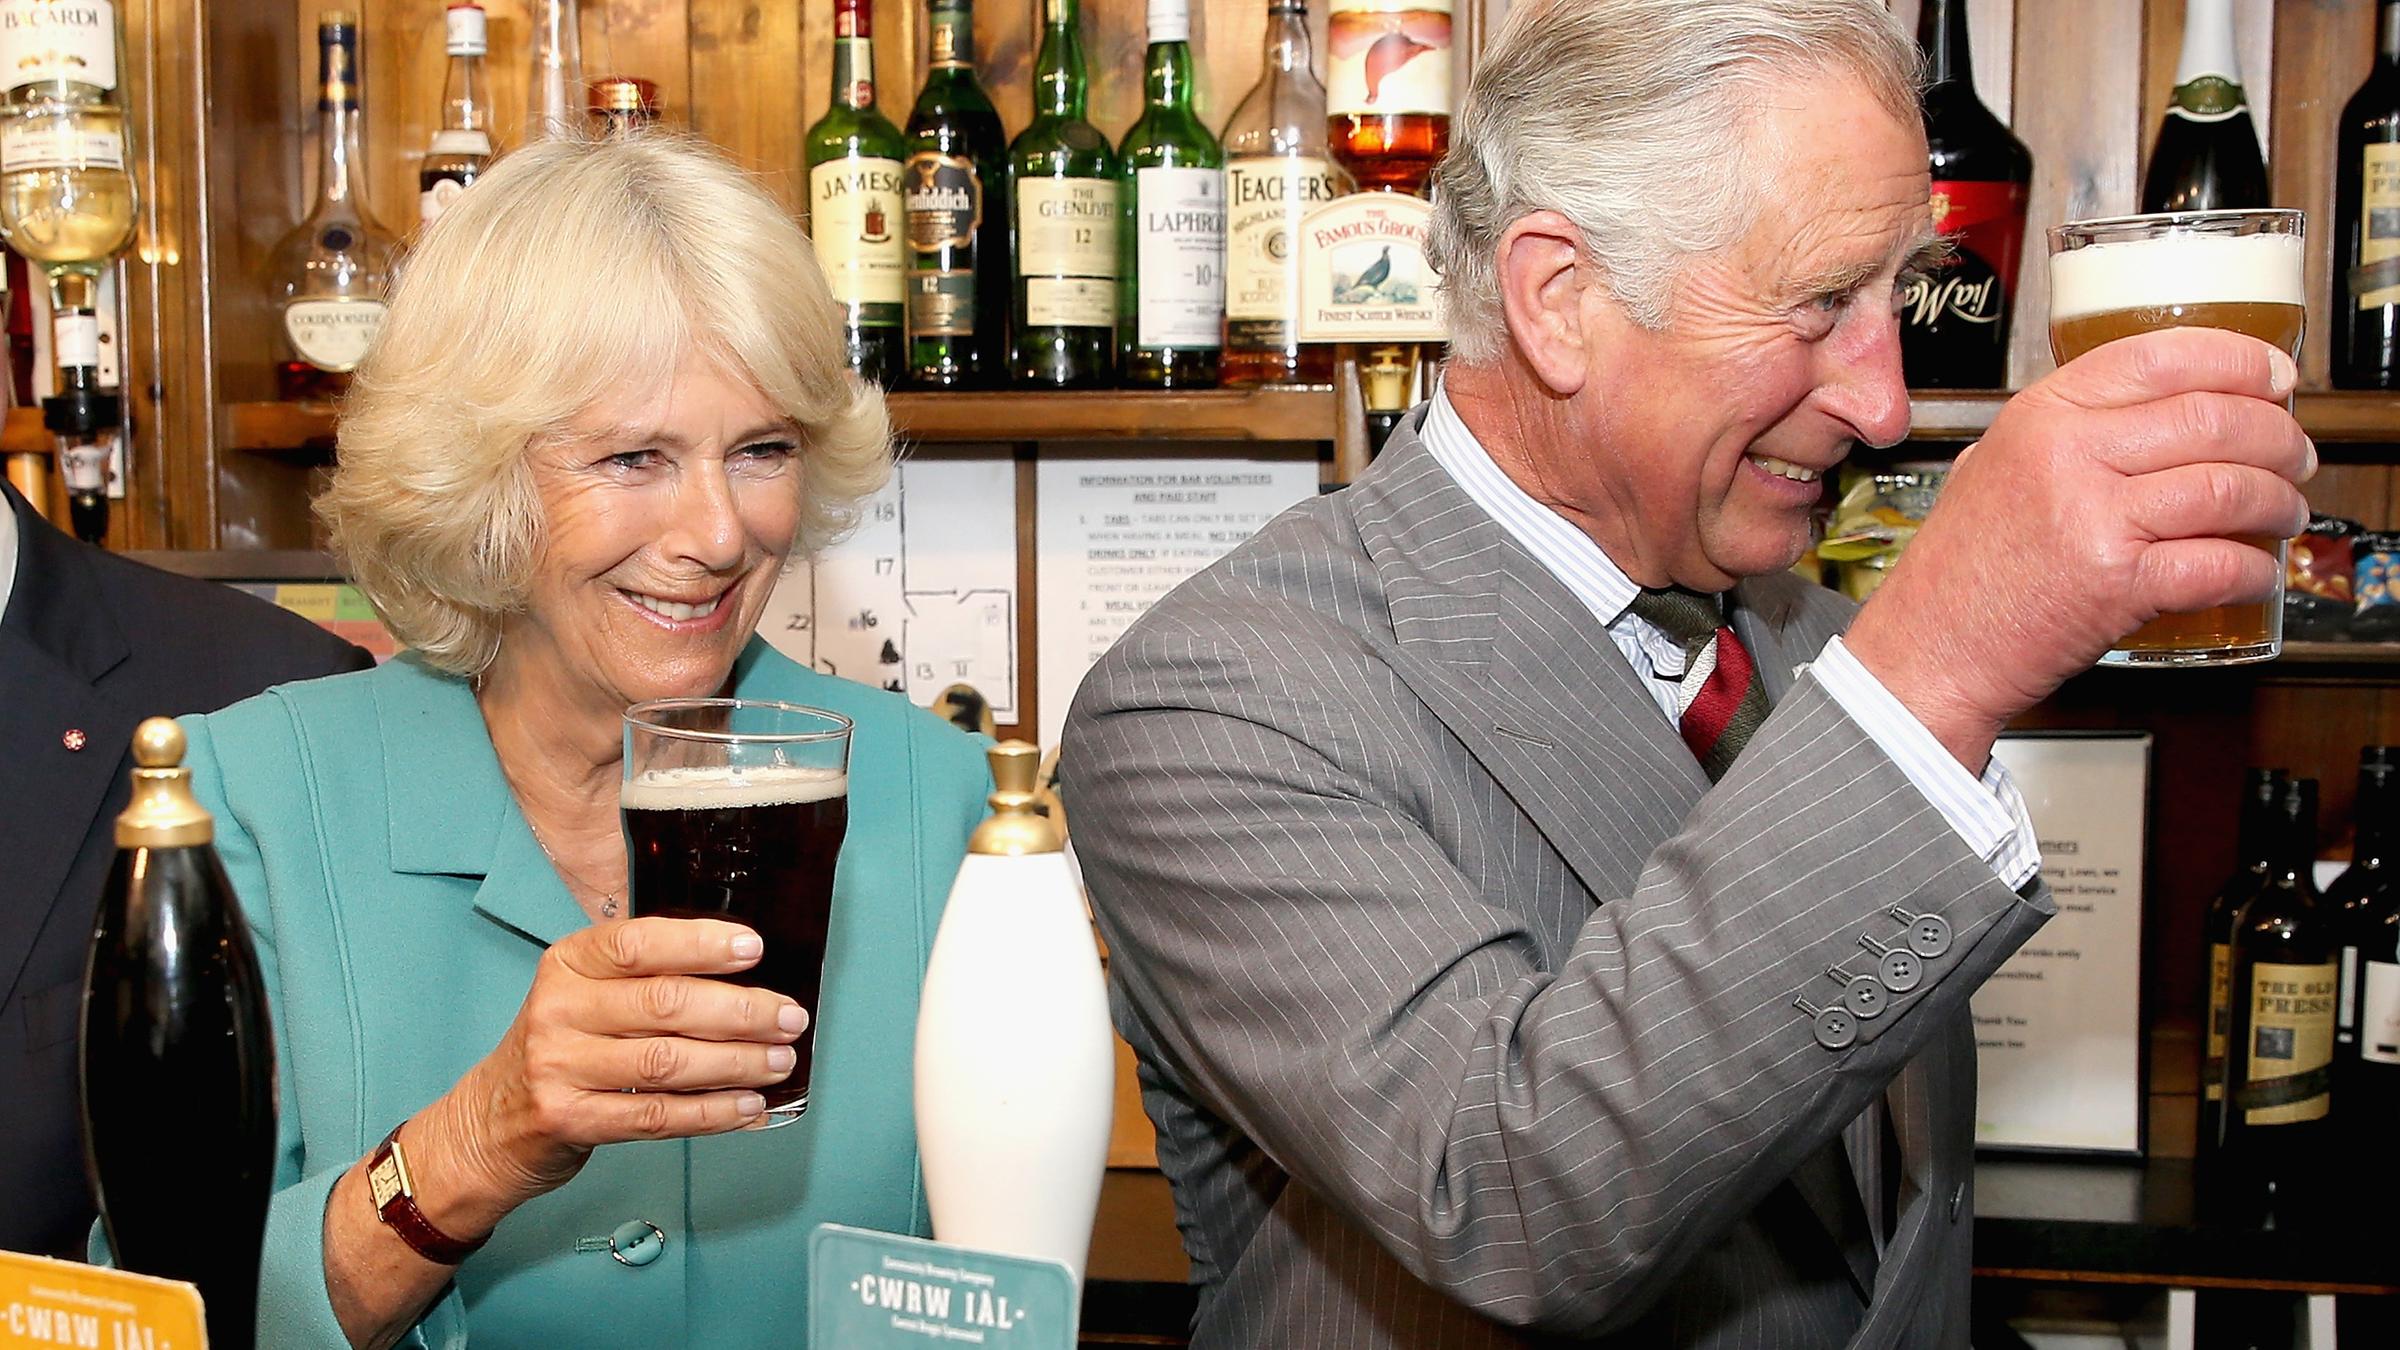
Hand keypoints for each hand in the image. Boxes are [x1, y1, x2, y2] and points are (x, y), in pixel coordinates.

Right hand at [410, 917, 808, 1233]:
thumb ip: (647, 977)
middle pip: (664, 1004)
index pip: (638, 943)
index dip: (700, 944)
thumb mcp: (586, 994)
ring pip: (666, 1062)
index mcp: (569, 963)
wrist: (489, 1122)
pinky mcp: (570, 1120)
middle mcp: (559, 1010)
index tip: (753, 948)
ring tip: (778, 1061)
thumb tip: (743, 974)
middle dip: (740, 1012)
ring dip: (736, 1064)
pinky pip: (657, 1116)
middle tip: (789, 1017)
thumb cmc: (562, 1047)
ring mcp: (559, 1067)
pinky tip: (747, 1107)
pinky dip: (712, 1113)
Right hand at [1846, 326, 2312, 767]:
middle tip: (2295, 456)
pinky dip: (2255, 571)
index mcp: (2040, 417)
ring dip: (2279, 502)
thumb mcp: (1992, 467)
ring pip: (2229, 486)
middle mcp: (2067, 456)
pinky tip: (2257, 573)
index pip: (2162, 357)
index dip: (2238, 361)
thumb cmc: (1958, 571)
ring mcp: (2092, 519)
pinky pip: (2217, 563)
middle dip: (2279, 437)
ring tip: (2284, 514)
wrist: (1928, 650)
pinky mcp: (2116, 584)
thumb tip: (2155, 414)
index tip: (2273, 379)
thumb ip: (2060, 434)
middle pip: (2214, 418)